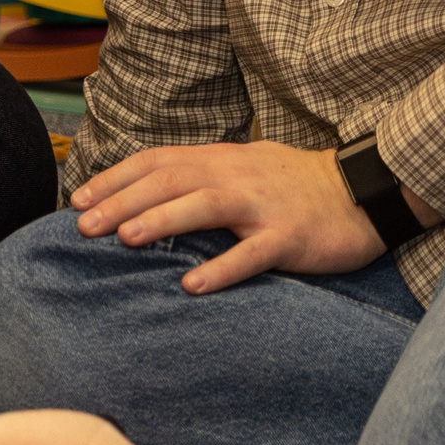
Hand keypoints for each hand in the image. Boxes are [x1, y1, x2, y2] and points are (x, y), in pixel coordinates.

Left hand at [69, 142, 386, 293]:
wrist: (366, 189)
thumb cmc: (294, 183)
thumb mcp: (243, 167)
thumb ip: (199, 175)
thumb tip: (146, 190)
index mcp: (220, 159)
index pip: (157, 162)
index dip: (115, 178)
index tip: (78, 199)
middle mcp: (236, 175)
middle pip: (170, 181)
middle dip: (122, 201)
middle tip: (83, 225)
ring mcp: (264, 205)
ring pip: (205, 206)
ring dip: (162, 221)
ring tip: (125, 239)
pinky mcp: (290, 236)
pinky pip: (253, 253)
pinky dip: (221, 267)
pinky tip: (192, 285)